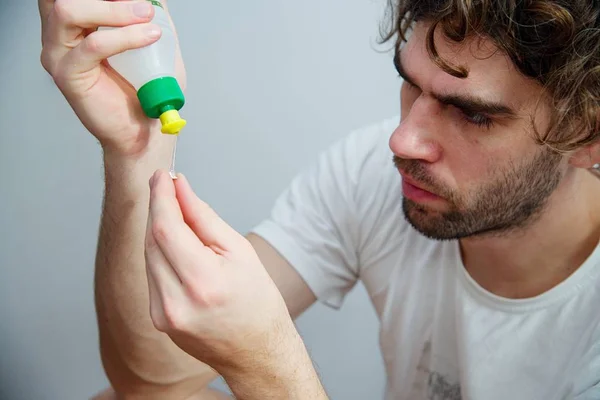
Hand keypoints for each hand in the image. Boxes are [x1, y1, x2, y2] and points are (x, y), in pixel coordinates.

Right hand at [38, 0, 185, 156]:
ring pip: (69, 11)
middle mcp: (57, 34)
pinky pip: (93, 46)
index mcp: (73, 21)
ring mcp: (58, 54)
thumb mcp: (151, 39)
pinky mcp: (67, 75)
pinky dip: (124, 37)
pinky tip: (148, 36)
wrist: (143, 128)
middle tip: (143, 5)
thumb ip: (147, 12)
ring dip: (114, 10)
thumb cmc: (144, 88)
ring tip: (146, 16)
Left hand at [144, 170, 297, 374]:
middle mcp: (177, 303)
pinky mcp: (158, 319)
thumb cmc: (257, 302)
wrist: (256, 351)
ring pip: (148, 256)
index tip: (161, 176)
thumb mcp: (240, 251)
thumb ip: (204, 218)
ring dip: (158, 230)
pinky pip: (152, 273)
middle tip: (169, 187)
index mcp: (204, 283)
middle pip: (152, 240)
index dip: (160, 197)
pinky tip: (177, 246)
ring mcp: (163, 315)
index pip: (166, 229)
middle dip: (158, 209)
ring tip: (179, 217)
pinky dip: (161, 253)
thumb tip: (180, 188)